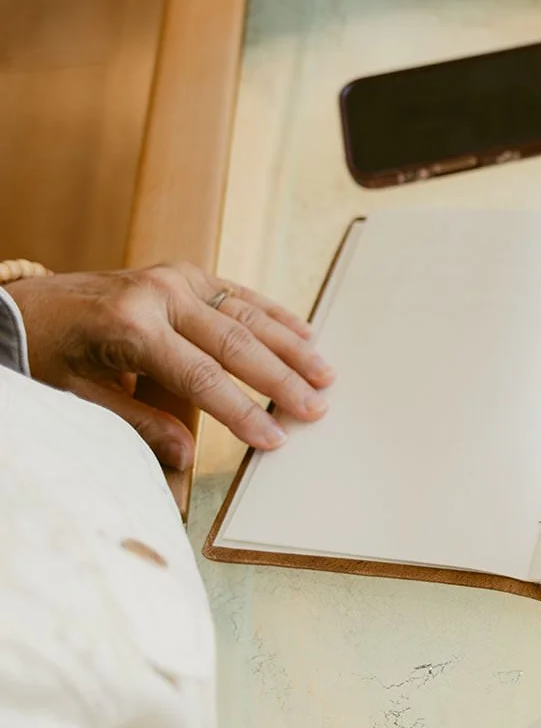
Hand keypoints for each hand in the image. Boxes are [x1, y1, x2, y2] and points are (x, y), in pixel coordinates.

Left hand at [5, 263, 333, 468]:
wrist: (24, 305)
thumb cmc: (47, 353)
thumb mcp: (78, 397)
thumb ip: (137, 423)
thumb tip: (187, 455)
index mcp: (130, 327)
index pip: (202, 378)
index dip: (242, 412)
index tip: (273, 438)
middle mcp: (158, 295)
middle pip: (235, 344)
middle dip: (280, 380)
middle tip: (315, 407)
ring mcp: (174, 277)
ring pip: (247, 315)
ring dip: (290, 346)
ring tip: (323, 373)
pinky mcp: (183, 272)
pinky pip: (238, 294)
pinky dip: (274, 314)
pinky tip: (304, 333)